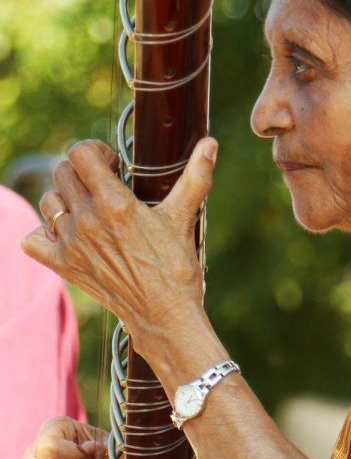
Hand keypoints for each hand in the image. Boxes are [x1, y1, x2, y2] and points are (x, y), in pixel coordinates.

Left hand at [21, 137, 217, 348]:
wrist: (164, 314)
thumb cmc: (176, 267)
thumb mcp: (184, 217)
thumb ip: (196, 177)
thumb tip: (210, 144)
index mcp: (114, 203)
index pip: (80, 153)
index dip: (95, 151)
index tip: (112, 164)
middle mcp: (86, 220)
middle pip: (62, 173)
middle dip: (83, 173)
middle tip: (105, 186)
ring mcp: (71, 244)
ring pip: (48, 202)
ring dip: (65, 199)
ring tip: (89, 209)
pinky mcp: (64, 266)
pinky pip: (31, 241)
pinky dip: (43, 234)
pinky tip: (67, 234)